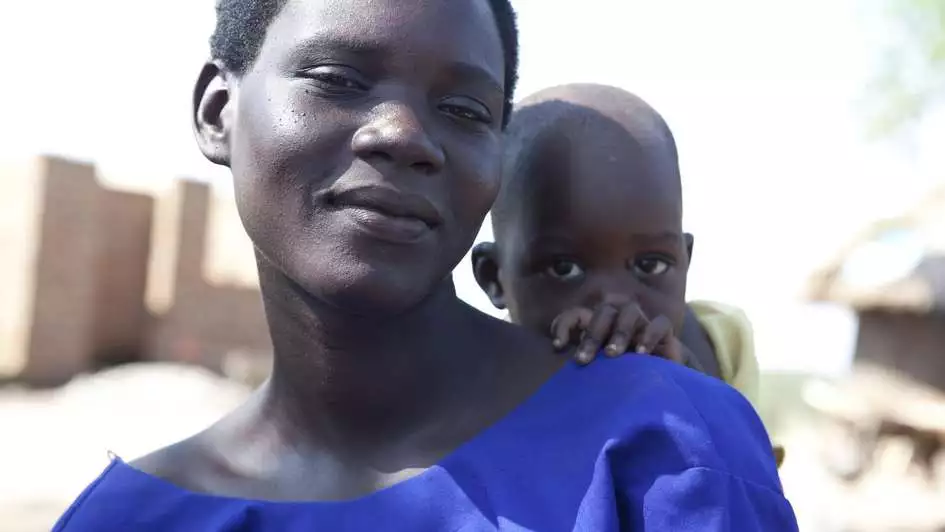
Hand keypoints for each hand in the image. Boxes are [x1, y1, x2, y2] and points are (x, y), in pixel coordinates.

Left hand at [550, 302, 683, 364]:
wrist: (658, 383)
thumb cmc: (619, 377)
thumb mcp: (596, 372)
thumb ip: (580, 364)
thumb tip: (556, 366)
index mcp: (598, 325)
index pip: (577, 314)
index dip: (564, 325)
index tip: (557, 347)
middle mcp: (619, 319)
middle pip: (604, 312)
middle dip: (592, 335)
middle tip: (583, 361)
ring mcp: (642, 323)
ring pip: (629, 313)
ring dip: (619, 333)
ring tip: (611, 354)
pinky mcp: (665, 332)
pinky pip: (660, 324)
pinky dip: (649, 336)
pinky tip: (641, 354)